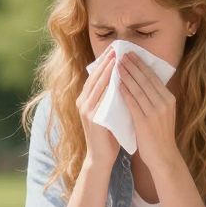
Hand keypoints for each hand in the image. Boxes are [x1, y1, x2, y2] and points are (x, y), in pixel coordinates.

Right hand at [77, 47, 120, 169]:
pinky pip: (101, 98)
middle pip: (94, 77)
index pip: (96, 76)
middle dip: (105, 62)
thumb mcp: (108, 111)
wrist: (101, 157)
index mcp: (86, 99)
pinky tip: (117, 78)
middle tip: (116, 49)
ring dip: (106, 71)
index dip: (104, 63)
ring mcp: (86, 110)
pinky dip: (108, 87)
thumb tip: (123, 80)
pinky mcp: (92, 118)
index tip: (114, 50)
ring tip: (117, 59)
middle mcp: (83, 102)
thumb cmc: (108, 135)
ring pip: (97, 85)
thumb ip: (111, 97)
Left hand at [117, 52, 179, 167]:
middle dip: (132, 65)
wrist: (163, 156)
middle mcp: (164, 103)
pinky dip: (124, 92)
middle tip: (121, 55)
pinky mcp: (145, 121)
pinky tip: (116, 84)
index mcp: (169, 99)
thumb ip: (155, 98)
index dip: (141, 65)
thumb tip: (142, 81)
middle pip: (146, 80)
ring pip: (138, 89)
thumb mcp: (163, 113)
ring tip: (116, 65)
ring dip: (126, 75)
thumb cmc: (159, 135)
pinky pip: (133, 103)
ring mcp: (155, 112)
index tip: (131, 55)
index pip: (153, 77)